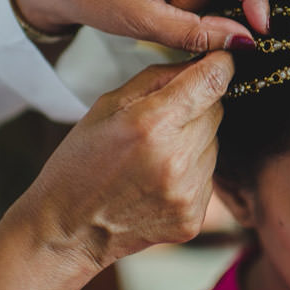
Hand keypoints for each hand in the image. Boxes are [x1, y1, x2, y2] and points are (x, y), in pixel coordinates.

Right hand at [15, 51, 232, 271]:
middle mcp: (176, 160)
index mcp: (151, 124)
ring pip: (215, 144)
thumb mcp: (108, 105)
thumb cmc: (81, 161)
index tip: (220, 59)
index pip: (212, 82)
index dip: (220, 64)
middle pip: (217, 111)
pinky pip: (209, 177)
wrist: (68, 230)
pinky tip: (159, 179)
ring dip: (194, 140)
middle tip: (163, 119)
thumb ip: (158, 78)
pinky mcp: (192, 219)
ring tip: (156, 154)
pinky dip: (191, 171)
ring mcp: (187, 193)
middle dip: (198, 106)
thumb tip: (202, 60)